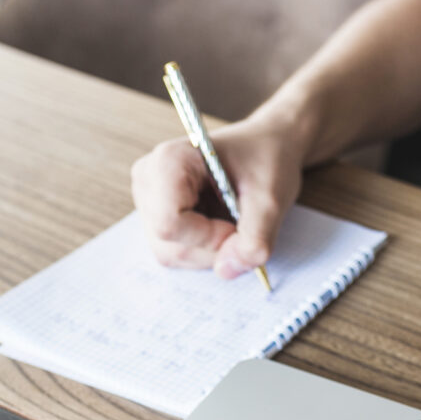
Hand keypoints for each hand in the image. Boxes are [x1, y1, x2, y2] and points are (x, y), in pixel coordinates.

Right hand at [130, 112, 303, 277]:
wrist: (268, 148)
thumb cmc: (267, 162)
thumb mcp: (272, 200)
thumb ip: (254, 238)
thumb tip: (226, 271)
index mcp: (168, 162)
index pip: (169, 224)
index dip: (209, 237)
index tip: (237, 223)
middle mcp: (149, 181)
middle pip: (169, 246)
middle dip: (213, 249)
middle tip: (241, 225)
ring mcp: (149, 202)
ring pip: (171, 255)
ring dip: (211, 252)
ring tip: (232, 223)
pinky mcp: (158, 218)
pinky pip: (177, 254)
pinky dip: (207, 251)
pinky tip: (221, 226)